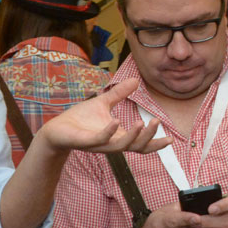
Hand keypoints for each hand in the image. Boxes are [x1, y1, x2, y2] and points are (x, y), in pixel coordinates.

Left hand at [40, 79, 168, 155]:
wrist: (56, 128)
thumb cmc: (80, 119)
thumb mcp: (103, 102)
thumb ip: (120, 94)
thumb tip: (136, 80)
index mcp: (119, 135)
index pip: (142, 144)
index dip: (156, 142)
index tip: (170, 138)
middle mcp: (112, 143)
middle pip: (137, 147)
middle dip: (149, 137)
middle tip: (156, 122)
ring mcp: (99, 144)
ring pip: (122, 145)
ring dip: (134, 135)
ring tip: (142, 121)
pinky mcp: (85, 142)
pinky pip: (100, 140)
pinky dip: (109, 131)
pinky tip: (116, 120)